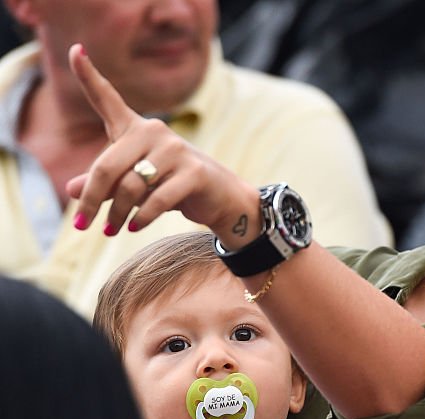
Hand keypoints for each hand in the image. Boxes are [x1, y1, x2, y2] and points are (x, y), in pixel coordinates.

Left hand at [65, 43, 258, 244]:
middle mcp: (155, 132)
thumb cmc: (174, 186)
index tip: (75, 51)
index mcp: (137, 129)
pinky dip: (141, 217)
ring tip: (111, 229)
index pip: (108, 98)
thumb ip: (104, 184)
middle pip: (108, 165)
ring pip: (131, 186)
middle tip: (81, 224)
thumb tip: (71, 190)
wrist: (222, 199)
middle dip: (92, 199)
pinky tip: (133, 227)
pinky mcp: (194, 173)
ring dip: (116, 213)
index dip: (89, 74)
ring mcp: (176, 151)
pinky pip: (157, 198)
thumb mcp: (135, 184)